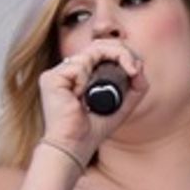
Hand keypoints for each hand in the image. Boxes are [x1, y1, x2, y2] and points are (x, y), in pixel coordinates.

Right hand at [38, 42, 145, 163]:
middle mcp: (69, 70)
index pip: (103, 50)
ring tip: (108, 88)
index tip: (135, 70)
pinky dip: (86, 78)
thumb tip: (138, 65)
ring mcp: (58, 73)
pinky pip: (79, 65)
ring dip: (107, 66)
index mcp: (82, 74)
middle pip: (98, 44)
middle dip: (121, 51)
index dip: (122, 53)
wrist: (74, 146)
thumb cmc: (93, 129)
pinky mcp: (51, 78)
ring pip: (91, 51)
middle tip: (133, 68)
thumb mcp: (124, 104)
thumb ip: (136, 85)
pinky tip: (81, 97)